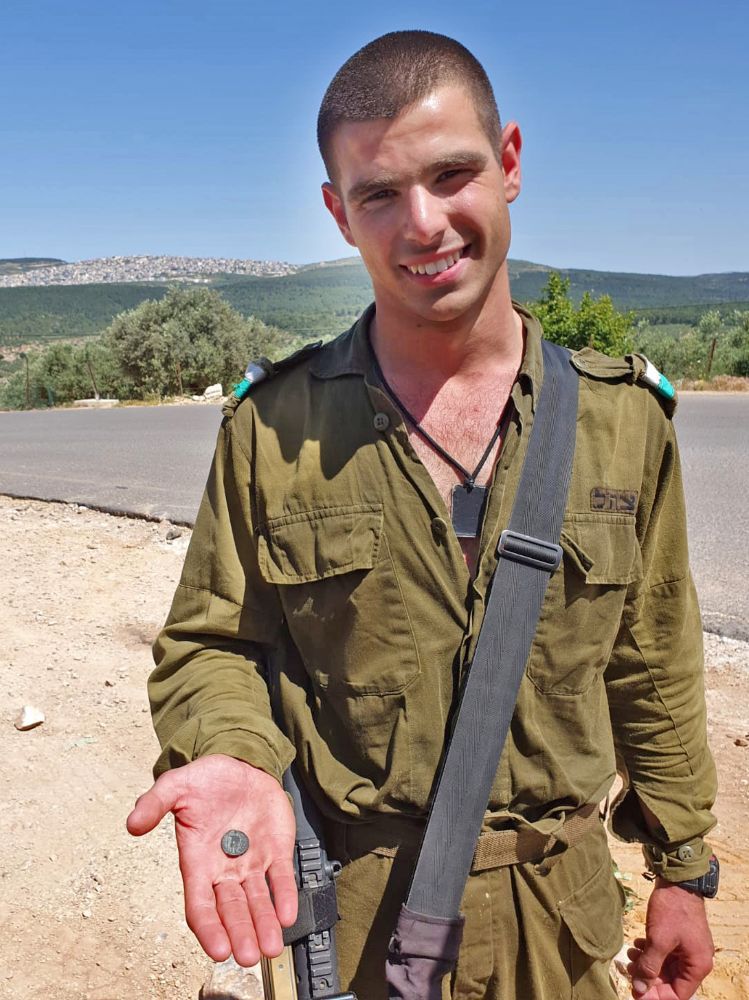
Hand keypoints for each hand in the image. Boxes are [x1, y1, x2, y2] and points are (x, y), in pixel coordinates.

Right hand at [126, 753, 296, 966]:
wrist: (239, 764)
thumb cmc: (206, 780)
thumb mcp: (176, 785)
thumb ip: (154, 803)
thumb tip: (133, 823)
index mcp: (197, 861)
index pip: (200, 904)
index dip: (208, 928)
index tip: (218, 949)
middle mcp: (224, 869)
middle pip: (231, 909)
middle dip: (240, 933)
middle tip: (248, 956)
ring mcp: (251, 862)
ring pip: (257, 901)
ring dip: (263, 923)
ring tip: (270, 947)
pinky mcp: (276, 850)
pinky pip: (281, 878)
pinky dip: (285, 896)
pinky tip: (287, 914)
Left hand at [627, 878, 713, 998]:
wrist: (677, 880)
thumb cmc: (672, 910)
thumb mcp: (659, 940)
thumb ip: (649, 966)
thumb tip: (639, 989)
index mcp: (697, 966)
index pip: (677, 995)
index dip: (656, 996)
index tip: (636, 991)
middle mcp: (695, 961)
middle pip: (669, 982)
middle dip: (648, 977)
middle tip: (629, 968)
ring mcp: (687, 949)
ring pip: (664, 967)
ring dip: (646, 964)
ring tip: (631, 953)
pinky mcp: (678, 938)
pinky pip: (663, 954)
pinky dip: (650, 952)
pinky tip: (637, 943)